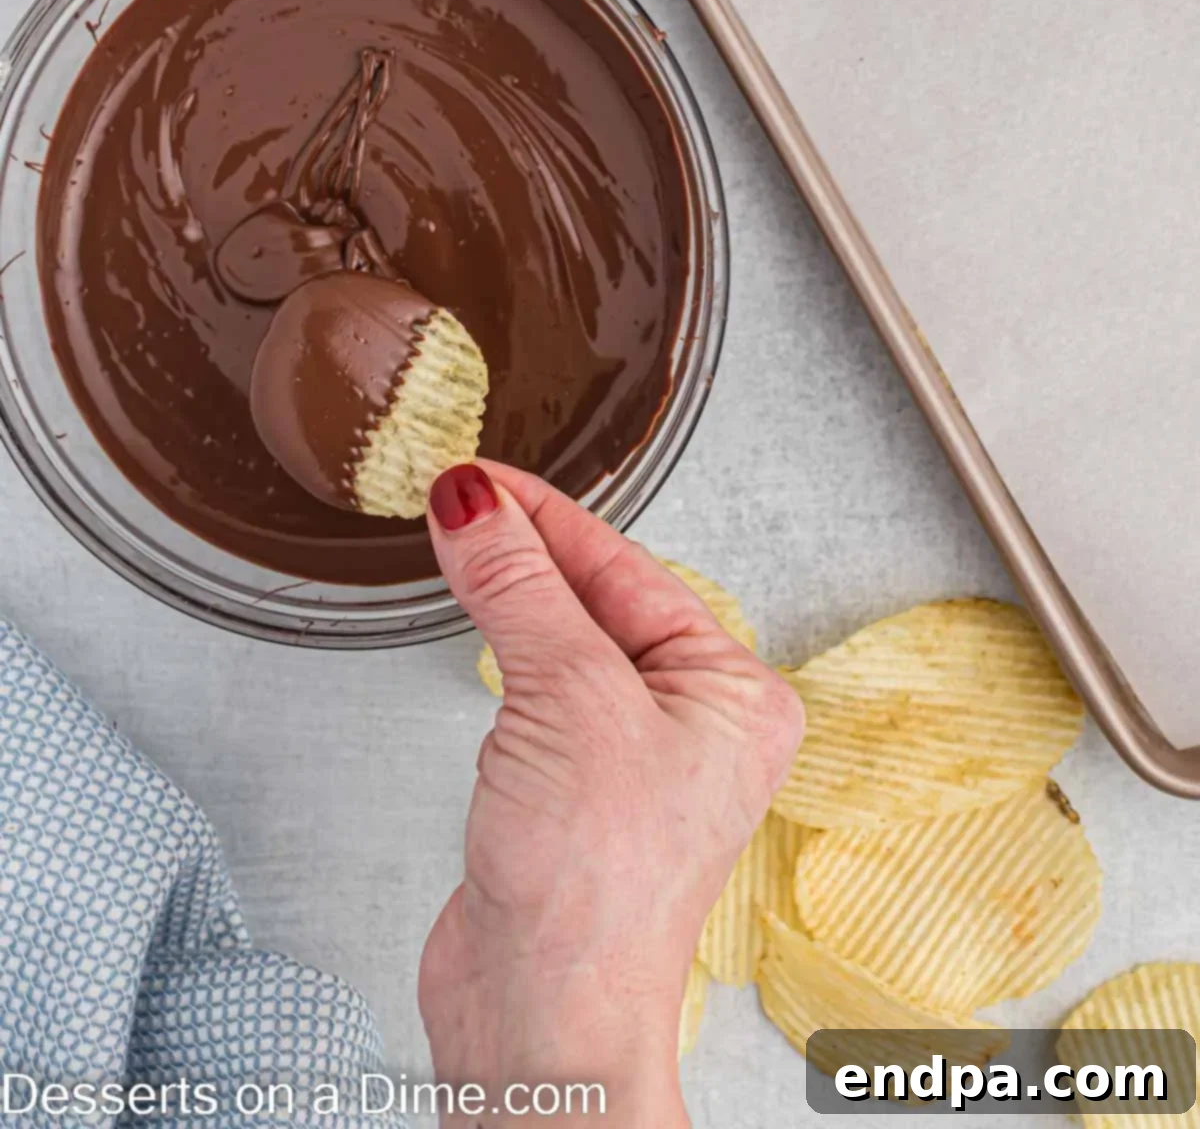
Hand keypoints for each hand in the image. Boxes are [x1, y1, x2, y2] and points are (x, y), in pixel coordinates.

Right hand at [418, 462, 804, 1127]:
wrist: (543, 1019)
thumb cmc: (595, 889)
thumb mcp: (565, 698)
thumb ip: (518, 589)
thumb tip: (476, 502)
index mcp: (732, 692)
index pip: (630, 568)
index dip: (547, 515)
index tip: (479, 476)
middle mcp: (694, 724)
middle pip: (600, 600)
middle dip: (528, 550)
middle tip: (457, 498)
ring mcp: (633, 761)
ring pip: (566, 644)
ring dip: (514, 600)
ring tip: (464, 546)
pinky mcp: (574, 794)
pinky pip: (539, 695)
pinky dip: (503, 657)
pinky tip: (480, 636)